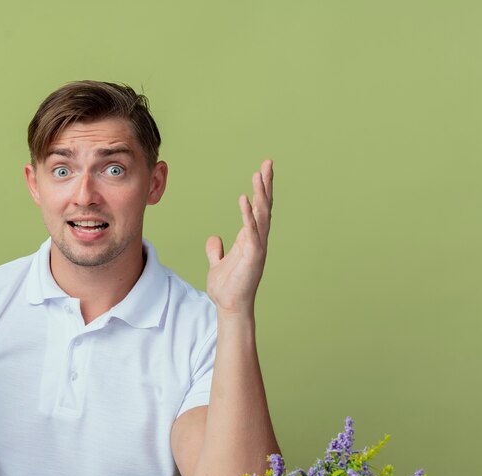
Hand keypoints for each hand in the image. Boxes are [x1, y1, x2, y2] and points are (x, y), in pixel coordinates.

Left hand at [205, 159, 272, 316]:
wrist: (230, 306)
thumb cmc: (227, 287)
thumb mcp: (217, 264)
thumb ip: (216, 251)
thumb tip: (214, 239)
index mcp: (249, 239)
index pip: (257, 209)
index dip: (260, 190)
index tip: (261, 171)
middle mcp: (256, 239)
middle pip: (264, 206)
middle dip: (266, 184)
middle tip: (268, 162)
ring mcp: (257, 247)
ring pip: (261, 215)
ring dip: (261, 194)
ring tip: (259, 174)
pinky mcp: (253, 256)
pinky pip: (251, 232)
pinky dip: (248, 215)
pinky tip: (245, 199)